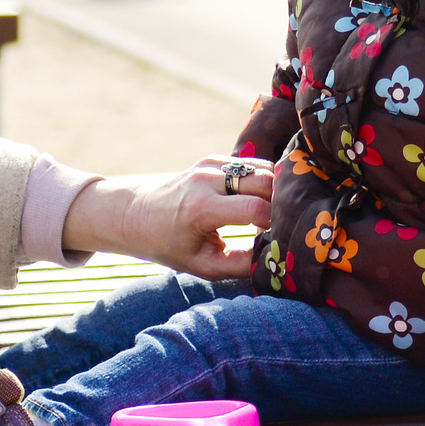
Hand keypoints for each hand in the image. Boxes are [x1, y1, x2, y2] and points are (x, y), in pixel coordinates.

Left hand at [64, 156, 272, 280]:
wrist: (136, 215)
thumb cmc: (169, 245)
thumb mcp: (203, 266)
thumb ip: (240, 264)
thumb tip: (276, 257)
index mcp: (202, 209)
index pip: (256, 208)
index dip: (276, 223)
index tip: (282, 236)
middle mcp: (207, 181)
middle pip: (265, 182)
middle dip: (282, 202)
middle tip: (288, 223)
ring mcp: (210, 165)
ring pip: (262, 168)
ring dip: (276, 189)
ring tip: (277, 212)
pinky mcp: (213, 160)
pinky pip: (251, 165)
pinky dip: (263, 181)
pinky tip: (262, 200)